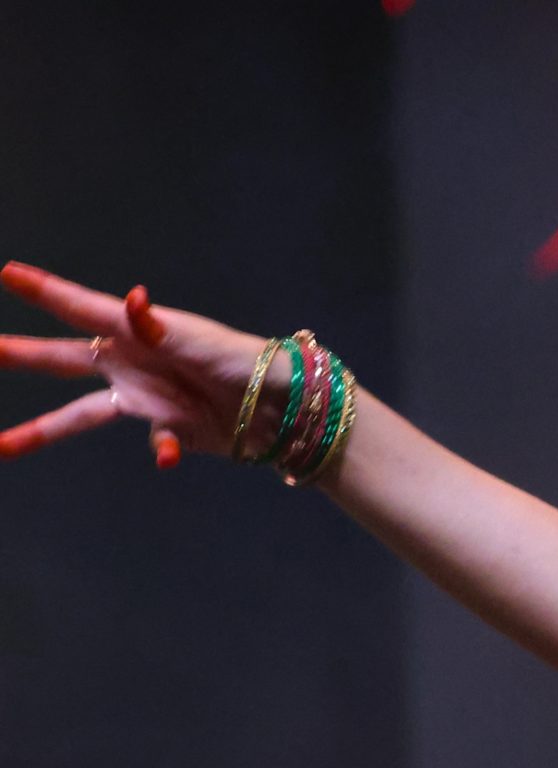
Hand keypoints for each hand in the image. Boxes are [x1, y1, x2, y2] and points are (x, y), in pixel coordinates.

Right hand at [0, 260, 273, 467]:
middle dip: (21, 355)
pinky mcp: (167, 429)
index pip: (79, 308)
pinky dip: (161, 448)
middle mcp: (129, 364)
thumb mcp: (197, 340)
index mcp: (134, 333)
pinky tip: (169, 454)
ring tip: (2, 446)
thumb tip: (131, 299)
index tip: (7, 273)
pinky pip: (153, 442)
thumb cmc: (241, 360)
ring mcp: (144, 399)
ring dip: (41, 429)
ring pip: (79, 415)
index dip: (43, 291)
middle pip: (62, 360)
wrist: (281, 406)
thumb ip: (158, 327)